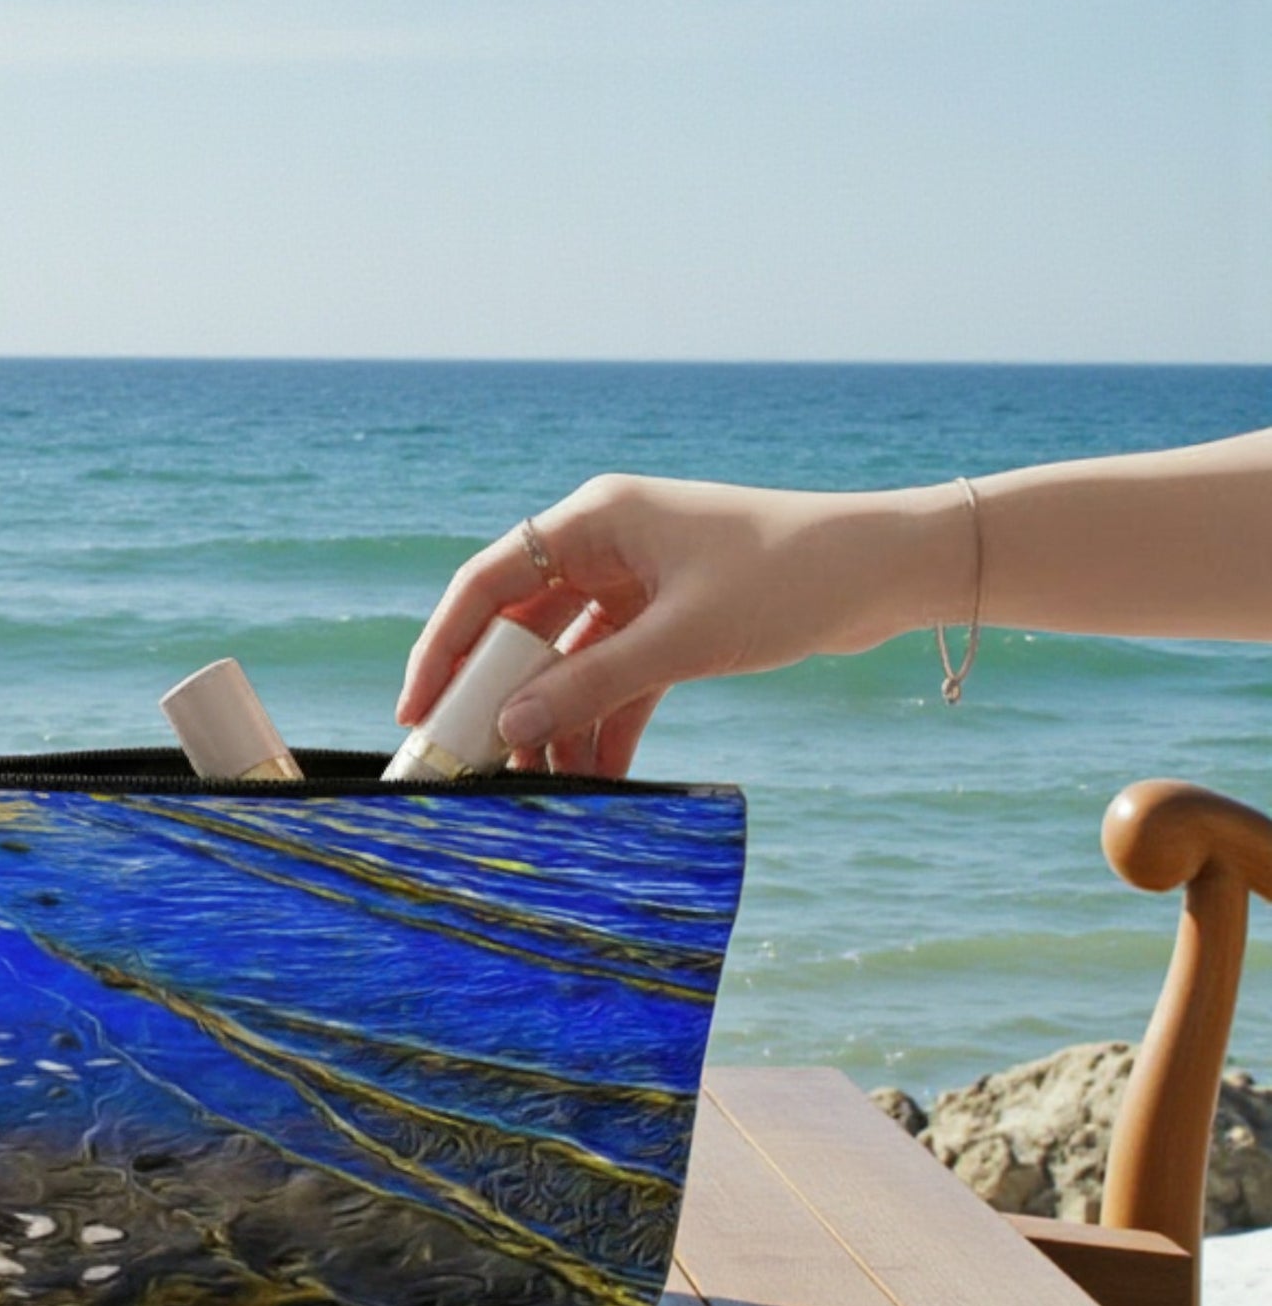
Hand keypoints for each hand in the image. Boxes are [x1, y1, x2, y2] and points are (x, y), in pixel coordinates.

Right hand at [396, 474, 953, 777]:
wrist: (889, 571)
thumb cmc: (788, 578)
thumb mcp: (682, 639)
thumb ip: (591, 686)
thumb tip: (510, 731)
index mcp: (595, 519)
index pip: (488, 582)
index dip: (443, 647)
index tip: (417, 711)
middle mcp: (605, 545)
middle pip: (520, 626)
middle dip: (498, 698)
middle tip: (469, 763)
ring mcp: (638, 584)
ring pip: (567, 660)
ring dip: (554, 721)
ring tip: (538, 785)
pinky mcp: (671, 621)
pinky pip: (615, 677)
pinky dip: (604, 723)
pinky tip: (596, 776)